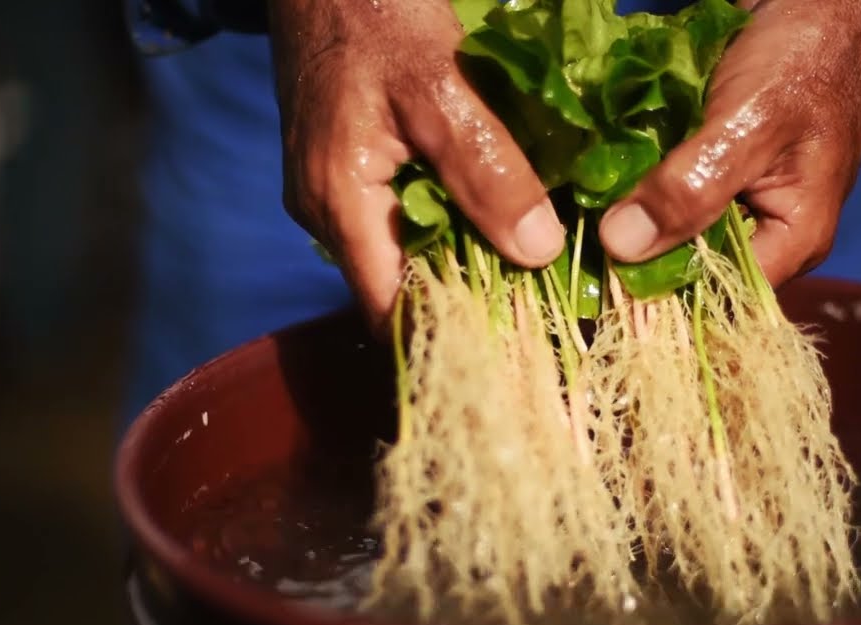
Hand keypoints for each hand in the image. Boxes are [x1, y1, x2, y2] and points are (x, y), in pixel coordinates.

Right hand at [269, 0, 564, 329]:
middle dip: (462, 303)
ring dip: (457, 262)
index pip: (386, 310)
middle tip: (534, 316)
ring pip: (399, 251)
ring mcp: (331, 188)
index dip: (444, 338)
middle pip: (395, 286)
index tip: (508, 355)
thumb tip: (536, 252)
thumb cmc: (376, 13)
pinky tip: (492, 219)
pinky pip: (396, 216)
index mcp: (337, 204)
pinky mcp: (346, 165)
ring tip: (525, 276)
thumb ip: (487, 171)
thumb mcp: (442, 88)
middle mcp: (324, 210)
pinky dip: (444, 225)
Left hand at [598, 0, 860, 284]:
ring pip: (673, 230)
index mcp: (793, 240)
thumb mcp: (746, 126)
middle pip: (692, 269)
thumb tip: (620, 247)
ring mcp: (740, 199)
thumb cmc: (803, 59)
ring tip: (578, 218)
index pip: (718, 298)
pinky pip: (669, 194)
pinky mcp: (715, 169)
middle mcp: (768, 232)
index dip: (660, 299)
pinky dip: (638, 187)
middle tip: (577, 248)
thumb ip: (690, 190)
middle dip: (638, 257)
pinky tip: (598, 183)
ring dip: (630, 221)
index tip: (597, 289)